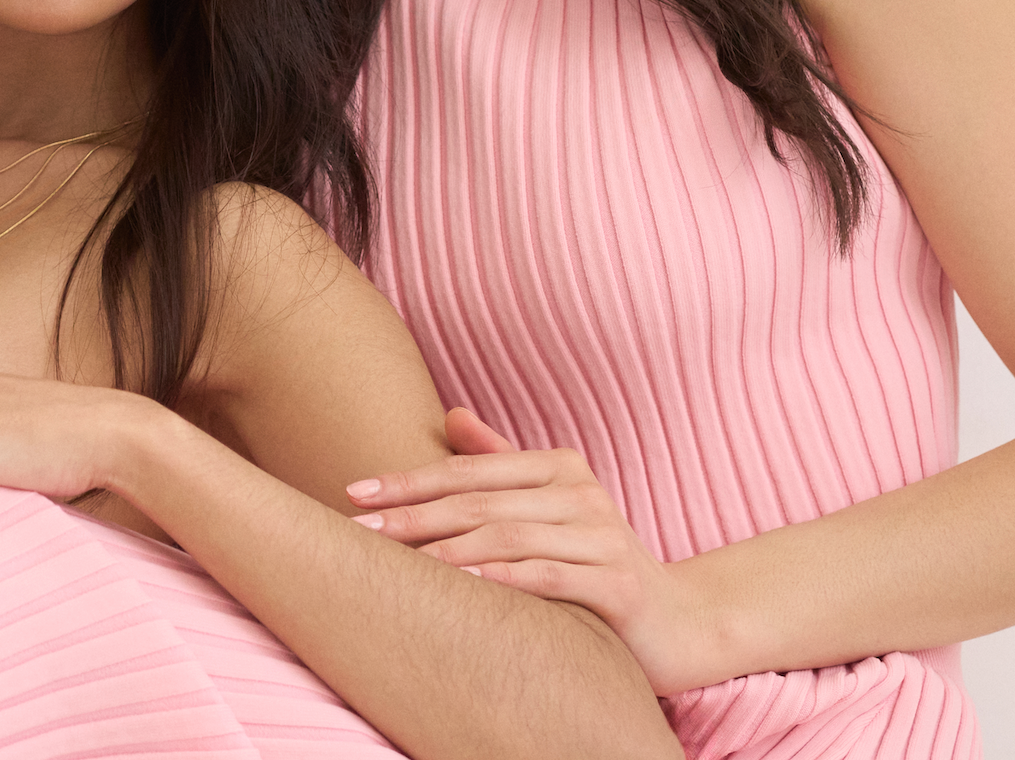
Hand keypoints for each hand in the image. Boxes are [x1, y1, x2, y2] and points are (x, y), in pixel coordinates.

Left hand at [347, 408, 711, 694]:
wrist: (678, 620)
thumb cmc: (597, 560)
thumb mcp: (549, 507)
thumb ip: (501, 462)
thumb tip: (452, 413)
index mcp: (558, 467)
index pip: (469, 468)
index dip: (411, 480)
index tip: (355, 493)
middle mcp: (580, 490)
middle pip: (481, 500)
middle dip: (414, 515)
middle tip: (360, 528)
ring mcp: (602, 534)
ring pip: (508, 535)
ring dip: (446, 550)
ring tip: (397, 563)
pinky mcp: (618, 582)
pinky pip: (550, 576)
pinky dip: (504, 579)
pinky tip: (463, 588)